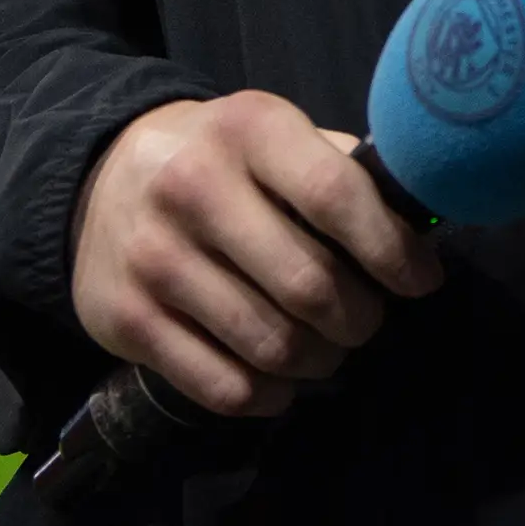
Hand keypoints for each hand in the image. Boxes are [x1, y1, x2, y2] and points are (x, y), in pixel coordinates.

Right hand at [71, 93, 445, 416]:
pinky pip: (223, 388)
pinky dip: (269, 396)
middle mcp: (193, 188)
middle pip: (309, 285)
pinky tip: (280, 380)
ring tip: (328, 348)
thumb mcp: (278, 135)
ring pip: (271, 345)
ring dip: (320, 361)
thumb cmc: (224, 159)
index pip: (335, 195)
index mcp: (249, 129)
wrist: (102, 177)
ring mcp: (154, 259)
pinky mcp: (126, 321)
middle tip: (367, 319)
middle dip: (360, 318)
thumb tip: (421, 227)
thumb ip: (342, 170)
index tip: (422, 280)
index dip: (391, 249)